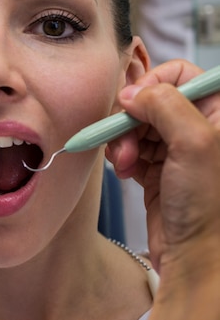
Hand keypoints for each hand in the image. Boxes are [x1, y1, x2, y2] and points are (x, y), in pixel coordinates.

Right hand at [106, 60, 219, 316]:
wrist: (197, 257)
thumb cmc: (210, 207)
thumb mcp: (195, 144)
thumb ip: (164, 105)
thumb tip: (130, 94)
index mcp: (219, 112)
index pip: (180, 74)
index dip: (153, 84)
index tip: (134, 104)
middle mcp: (200, 127)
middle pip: (151, 100)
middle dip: (131, 120)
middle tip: (125, 143)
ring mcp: (177, 149)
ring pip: (136, 125)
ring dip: (122, 142)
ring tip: (124, 165)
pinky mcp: (158, 168)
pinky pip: (130, 148)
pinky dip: (121, 157)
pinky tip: (125, 173)